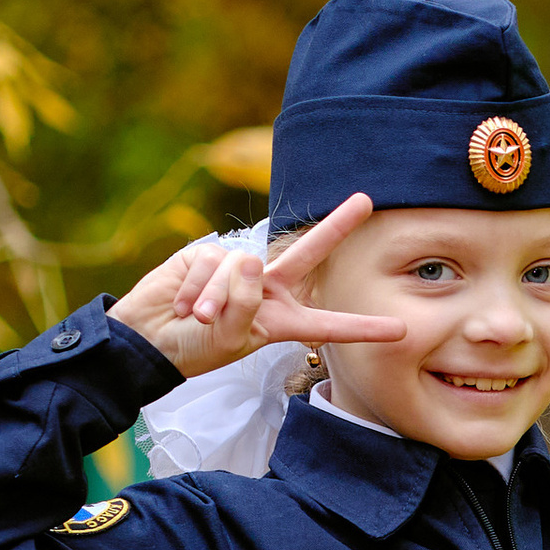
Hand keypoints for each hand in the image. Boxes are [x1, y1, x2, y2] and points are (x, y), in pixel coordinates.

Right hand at [107, 198, 404, 376]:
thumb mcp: (229, 340)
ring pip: (241, 270)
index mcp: (283, 320)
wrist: (148, 339)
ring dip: (216, 299)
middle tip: (367, 201)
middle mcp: (267, 289)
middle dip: (337, 226)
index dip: (362, 328)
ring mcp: (238, 269)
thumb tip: (250, 257)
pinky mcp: (207, 254)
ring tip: (198, 318)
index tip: (401, 331)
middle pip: (308, 253)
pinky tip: (184, 302)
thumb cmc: (193, 349)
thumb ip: (245, 303)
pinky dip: (196, 287)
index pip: (329, 324)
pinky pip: (211, 263)